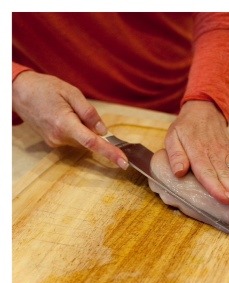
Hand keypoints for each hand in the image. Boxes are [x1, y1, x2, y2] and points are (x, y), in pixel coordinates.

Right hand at [11, 70, 127, 168]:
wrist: (19, 91)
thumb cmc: (44, 88)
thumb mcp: (70, 92)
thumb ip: (88, 112)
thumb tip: (103, 130)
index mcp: (65, 124)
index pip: (92, 142)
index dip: (110, 153)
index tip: (124, 162)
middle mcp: (60, 137)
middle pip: (89, 141)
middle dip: (92, 129)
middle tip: (77, 110)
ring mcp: (55, 142)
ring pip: (82, 141)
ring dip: (82, 128)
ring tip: (65, 110)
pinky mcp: (53, 143)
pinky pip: (73, 139)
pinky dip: (75, 130)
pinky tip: (62, 116)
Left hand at [164, 100, 228, 206]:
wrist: (204, 111)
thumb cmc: (186, 128)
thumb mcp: (173, 137)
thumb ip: (175, 155)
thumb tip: (178, 172)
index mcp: (198, 152)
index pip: (207, 173)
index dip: (217, 187)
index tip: (226, 199)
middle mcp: (215, 155)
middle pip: (226, 176)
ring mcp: (227, 155)